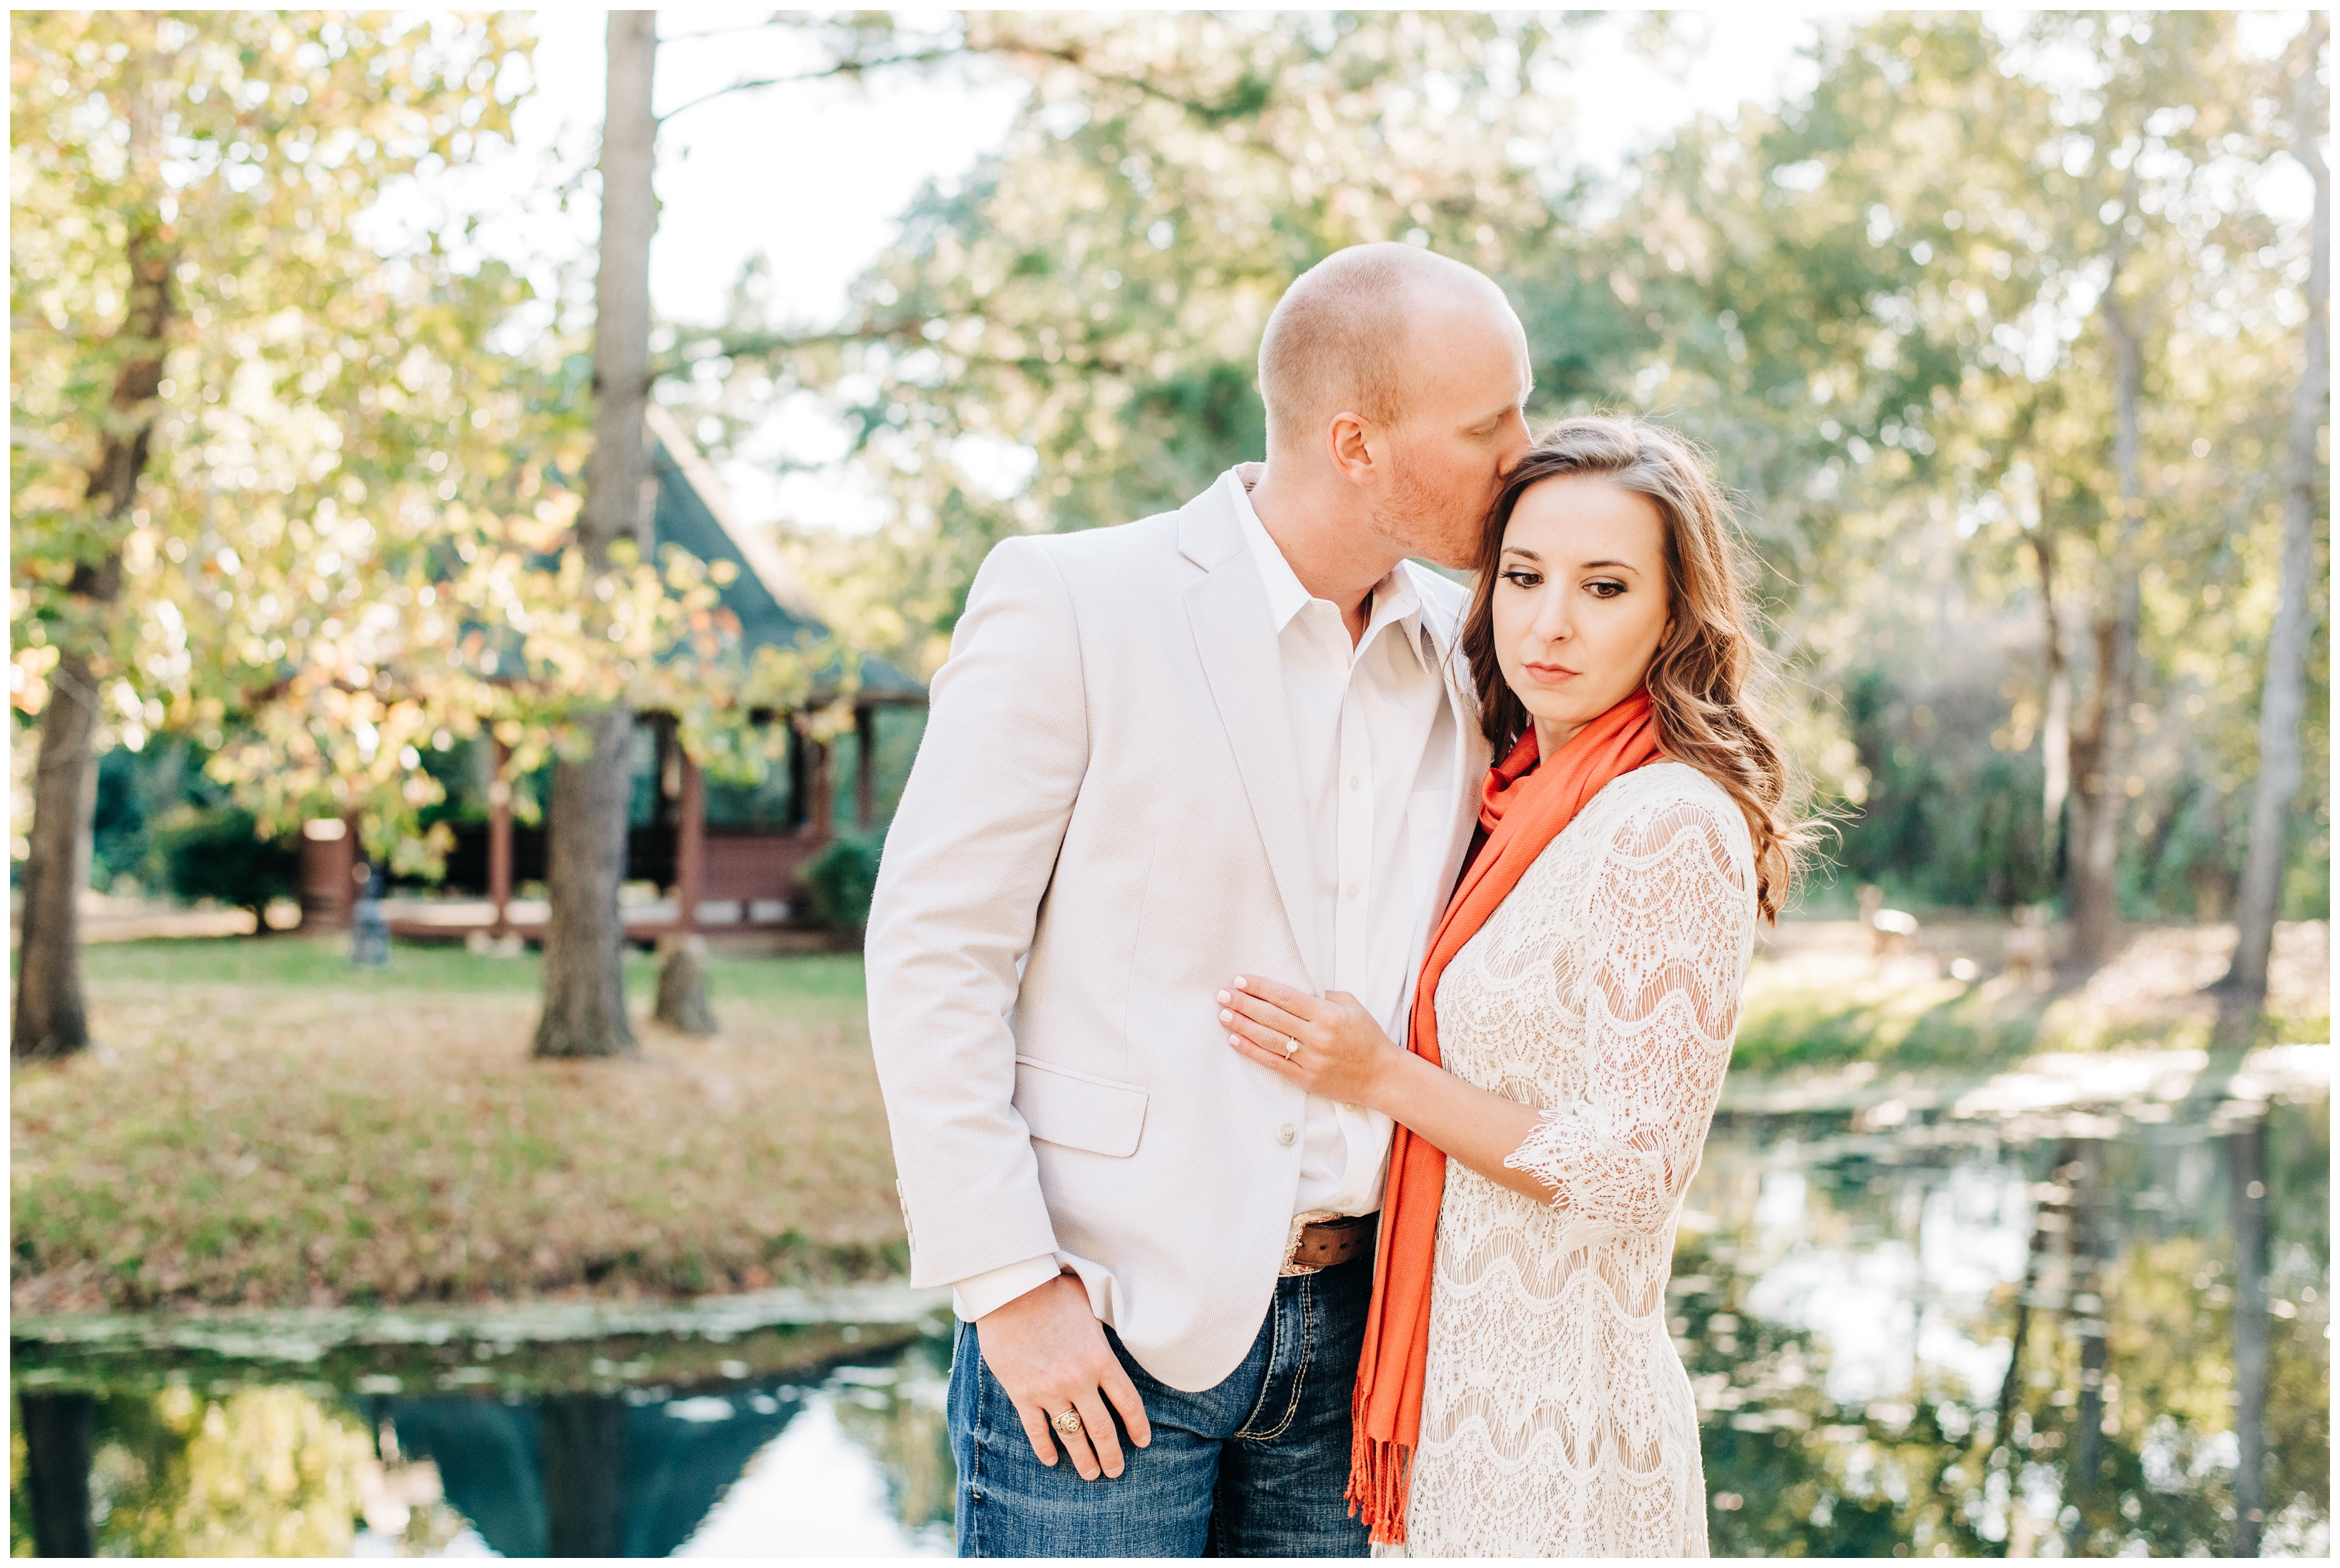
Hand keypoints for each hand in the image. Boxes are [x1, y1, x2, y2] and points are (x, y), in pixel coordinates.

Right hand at [974, 1272, 1151, 1478]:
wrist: (1010, 1290)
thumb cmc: (1052, 1290)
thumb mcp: (1091, 1303)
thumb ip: (1105, 1322)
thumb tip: (1121, 1318)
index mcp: (1101, 1359)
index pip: (1128, 1403)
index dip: (1137, 1426)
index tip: (1142, 1442)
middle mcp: (1079, 1380)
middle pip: (1102, 1428)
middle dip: (1111, 1454)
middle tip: (1115, 1470)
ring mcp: (1050, 1390)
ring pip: (1072, 1436)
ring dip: (1083, 1459)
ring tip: (1090, 1474)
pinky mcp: (1022, 1394)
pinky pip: (1036, 1430)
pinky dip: (1045, 1448)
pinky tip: (1051, 1460)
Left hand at [1219, 974, 1404, 1110]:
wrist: (1382, 1076)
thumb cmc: (1368, 1038)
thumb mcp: (1352, 1007)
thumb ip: (1325, 996)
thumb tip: (1299, 988)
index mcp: (1328, 1014)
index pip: (1285, 997)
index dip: (1260, 988)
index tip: (1240, 980)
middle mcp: (1317, 1036)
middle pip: (1271, 1017)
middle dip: (1244, 1003)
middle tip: (1223, 994)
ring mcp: (1310, 1059)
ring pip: (1268, 1039)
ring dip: (1242, 1025)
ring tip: (1223, 1014)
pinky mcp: (1306, 1078)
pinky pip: (1273, 1063)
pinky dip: (1252, 1051)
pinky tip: (1236, 1040)